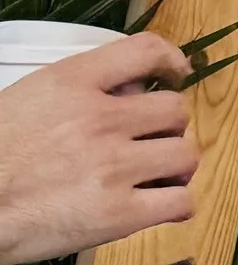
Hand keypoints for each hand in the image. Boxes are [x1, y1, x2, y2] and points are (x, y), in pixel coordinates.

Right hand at [0, 35, 197, 260]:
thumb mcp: (26, 98)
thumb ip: (76, 89)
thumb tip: (129, 91)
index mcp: (70, 81)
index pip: (144, 50)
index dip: (171, 59)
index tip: (176, 74)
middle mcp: (100, 118)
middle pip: (174, 110)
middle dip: (167, 127)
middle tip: (149, 142)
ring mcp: (113, 166)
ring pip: (185, 155)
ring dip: (175, 166)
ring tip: (156, 176)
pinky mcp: (119, 214)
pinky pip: (181, 202)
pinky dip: (176, 204)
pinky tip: (159, 206)